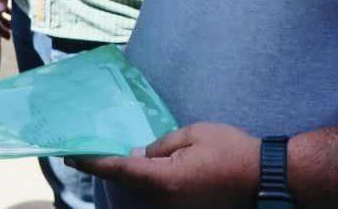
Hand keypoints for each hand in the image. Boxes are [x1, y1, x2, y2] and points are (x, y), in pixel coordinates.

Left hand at [69, 123, 259, 208]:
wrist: (266, 179)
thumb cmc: (232, 151)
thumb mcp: (193, 134)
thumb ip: (160, 145)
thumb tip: (138, 153)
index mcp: (164, 180)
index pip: (119, 169)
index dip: (92, 161)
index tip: (70, 154)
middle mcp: (165, 202)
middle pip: (129, 183)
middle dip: (114, 167)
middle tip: (93, 150)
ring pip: (144, 192)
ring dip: (136, 176)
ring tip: (127, 156)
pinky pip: (160, 197)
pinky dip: (151, 183)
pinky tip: (152, 169)